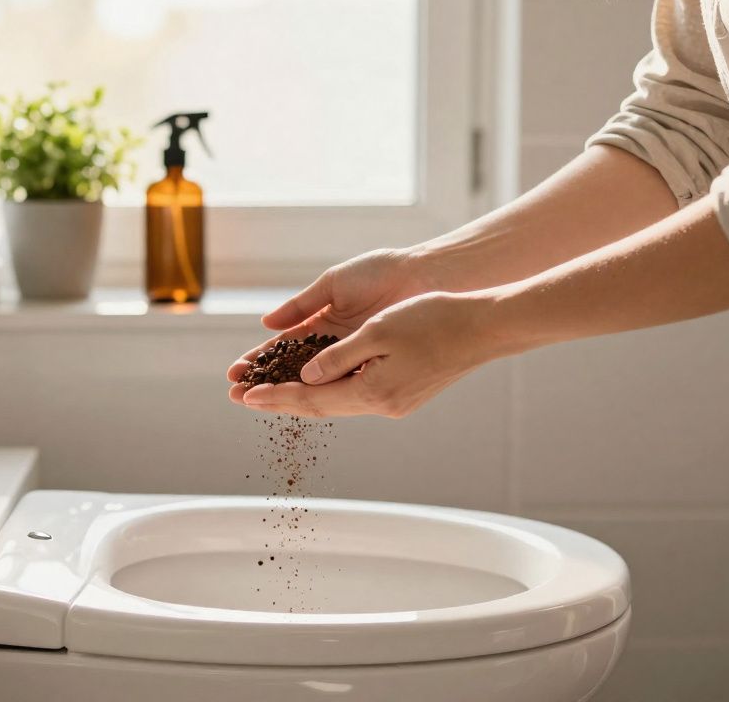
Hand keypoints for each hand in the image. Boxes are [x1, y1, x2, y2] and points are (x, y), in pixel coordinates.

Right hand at [226, 248, 432, 403]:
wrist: (422, 276)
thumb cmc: (380, 273)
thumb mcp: (333, 285)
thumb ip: (302, 306)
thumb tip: (266, 323)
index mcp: (322, 323)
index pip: (283, 348)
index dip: (258, 360)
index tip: (234, 373)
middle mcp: (335, 345)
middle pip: (292, 370)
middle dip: (264, 382)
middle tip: (235, 395)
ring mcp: (353, 358)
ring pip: (312, 381)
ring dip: (283, 392)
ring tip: (254, 401)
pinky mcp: (372, 366)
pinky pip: (341, 383)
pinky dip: (318, 391)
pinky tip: (293, 400)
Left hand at [241, 292, 499, 417]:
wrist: (485, 328)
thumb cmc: (434, 320)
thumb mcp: (378, 331)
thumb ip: (338, 356)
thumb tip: (306, 378)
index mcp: (372, 391)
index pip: (310, 399)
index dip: (275, 397)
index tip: (244, 396)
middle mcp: (382, 405)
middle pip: (319, 408)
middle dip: (280, 401)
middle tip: (244, 397)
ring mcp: (395, 403)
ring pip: (337, 403)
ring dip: (303, 397)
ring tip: (272, 391)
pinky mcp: (404, 395)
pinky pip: (355, 396)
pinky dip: (329, 391)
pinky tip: (317, 385)